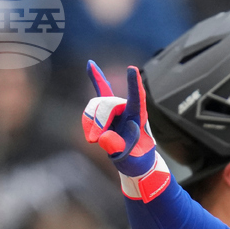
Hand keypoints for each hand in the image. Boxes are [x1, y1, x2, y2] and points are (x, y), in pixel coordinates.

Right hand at [82, 60, 169, 201]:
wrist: (136, 164)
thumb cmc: (137, 162)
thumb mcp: (129, 161)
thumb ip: (118, 149)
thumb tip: (105, 138)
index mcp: (139, 119)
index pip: (137, 100)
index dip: (134, 85)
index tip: (132, 69)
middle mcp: (128, 110)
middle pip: (107, 103)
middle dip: (97, 120)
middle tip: (93, 140)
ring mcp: (118, 109)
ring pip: (97, 105)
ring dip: (90, 120)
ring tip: (92, 139)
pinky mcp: (109, 112)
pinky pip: (101, 92)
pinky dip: (96, 79)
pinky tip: (90, 64)